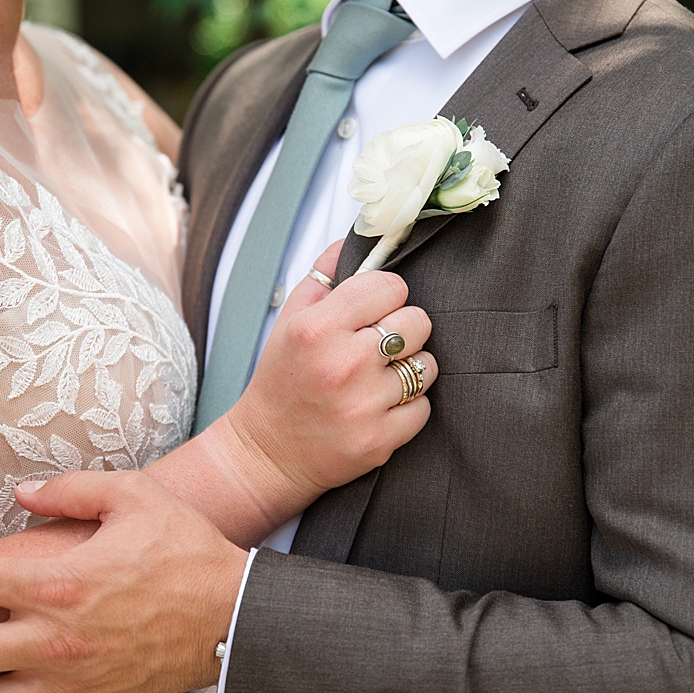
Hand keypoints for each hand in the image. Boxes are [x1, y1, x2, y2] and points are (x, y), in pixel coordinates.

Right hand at [162, 243, 437, 538]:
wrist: (266, 454)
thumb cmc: (281, 381)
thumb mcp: (288, 320)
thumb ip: (324, 275)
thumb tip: (360, 238)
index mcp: (318, 328)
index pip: (391, 286)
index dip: (386, 296)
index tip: (374, 310)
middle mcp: (342, 364)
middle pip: (418, 321)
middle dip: (403, 329)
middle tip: (379, 346)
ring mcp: (363, 405)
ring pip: (427, 365)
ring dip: (409, 369)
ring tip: (379, 378)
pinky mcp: (379, 440)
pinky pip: (424, 407)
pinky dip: (409, 407)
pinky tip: (380, 407)